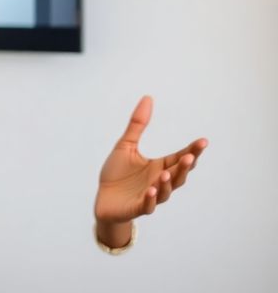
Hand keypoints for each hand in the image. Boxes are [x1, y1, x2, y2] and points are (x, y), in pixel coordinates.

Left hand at [94, 96, 207, 247]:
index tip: (203, 141)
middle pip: (177, 175)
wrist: (103, 199)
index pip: (179, 158)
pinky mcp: (136, 208)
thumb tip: (148, 97)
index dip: (192, 151)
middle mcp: (158, 182)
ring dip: (166, 184)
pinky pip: (146, 205)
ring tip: (165, 174)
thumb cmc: (117, 174)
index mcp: (160, 166)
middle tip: (189, 157)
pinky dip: (150, 199)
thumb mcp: (126, 145)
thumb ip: (138, 124)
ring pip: (164, 192)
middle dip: (184, 167)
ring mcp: (149, 197)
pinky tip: (150, 191)